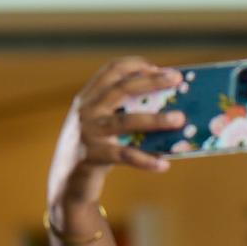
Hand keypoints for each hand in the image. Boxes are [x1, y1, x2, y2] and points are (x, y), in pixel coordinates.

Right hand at [46, 57, 186, 209]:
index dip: (136, 65)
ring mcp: (89, 132)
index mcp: (89, 97)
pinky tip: (164, 164)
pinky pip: (125, 155)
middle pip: (122, 89)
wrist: (67, 180)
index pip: (111, 70)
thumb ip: (122, 111)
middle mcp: (86, 110)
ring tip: (180, 119)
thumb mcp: (101, 123)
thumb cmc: (94, 148)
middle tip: (176, 79)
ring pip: (126, 121)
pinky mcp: (93, 156)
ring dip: (155, 120)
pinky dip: (146, 160)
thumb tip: (169, 108)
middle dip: (151, 81)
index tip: (159, 67)